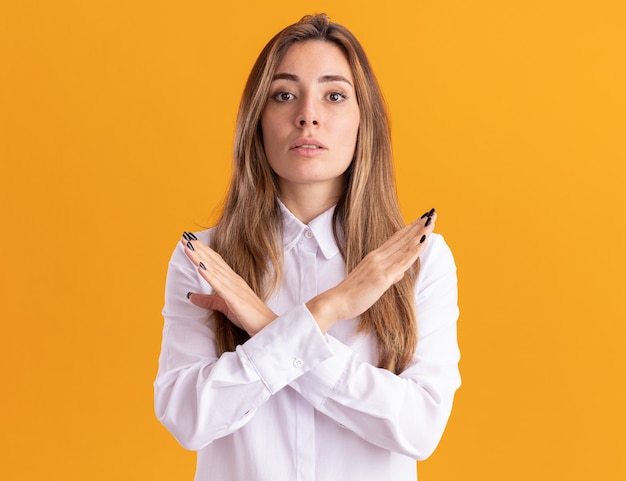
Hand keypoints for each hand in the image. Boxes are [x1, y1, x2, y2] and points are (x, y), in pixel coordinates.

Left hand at [182, 233, 276, 335]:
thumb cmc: (249, 316)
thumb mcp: (225, 307)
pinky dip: (209, 275)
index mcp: (232, 281)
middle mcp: (233, 280)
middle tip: (184, 237)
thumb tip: (191, 296)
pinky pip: (219, 285)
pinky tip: (200, 267)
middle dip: (198, 249)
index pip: (215, 262)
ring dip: (200, 257)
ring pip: (214, 269)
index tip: (189, 241)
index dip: (202, 251)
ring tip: (187, 246)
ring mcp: (234, 288)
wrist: (267, 326)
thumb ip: (209, 300)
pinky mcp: (234, 298)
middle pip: (213, 261)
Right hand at [306, 209, 436, 331]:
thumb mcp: (371, 282)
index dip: (409, 228)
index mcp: (374, 257)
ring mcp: (380, 265)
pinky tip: (424, 241)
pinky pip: (402, 262)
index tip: (421, 219)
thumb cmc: (352, 294)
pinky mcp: (383, 277)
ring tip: (432, 221)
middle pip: (402, 238)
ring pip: (404, 246)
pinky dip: (414, 250)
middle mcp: (377, 257)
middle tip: (432, 213)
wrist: (336, 302)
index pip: (395, 239)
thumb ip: (386, 275)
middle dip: (418, 225)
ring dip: (420, 233)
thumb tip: (399, 273)